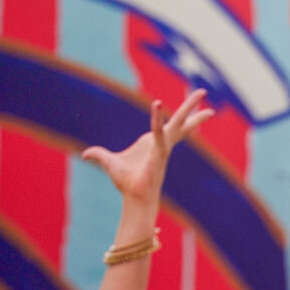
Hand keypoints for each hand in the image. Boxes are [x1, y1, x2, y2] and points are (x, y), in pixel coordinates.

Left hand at [84, 88, 213, 207]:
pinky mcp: (159, 152)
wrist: (132, 197)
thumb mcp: (110, 162)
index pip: (170, 126)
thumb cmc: (126, 182)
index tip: (189, 108)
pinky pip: (158, 132)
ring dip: (190, 108)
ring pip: (179, 123)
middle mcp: (163, 143)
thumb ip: (99, 154)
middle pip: (182, 121)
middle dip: (193, 107)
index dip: (178, 116)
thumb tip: (85, 154)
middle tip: (204, 91)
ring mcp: (164, 147)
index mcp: (154, 142)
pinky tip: (156, 104)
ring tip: (202, 93)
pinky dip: (156, 118)